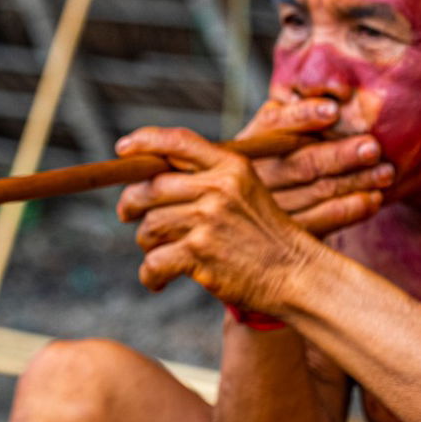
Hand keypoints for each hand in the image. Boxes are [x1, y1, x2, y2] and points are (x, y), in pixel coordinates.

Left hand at [117, 127, 330, 314]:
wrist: (297, 274)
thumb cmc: (267, 236)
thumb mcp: (248, 191)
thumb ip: (210, 179)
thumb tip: (152, 178)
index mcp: (231, 166)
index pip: (178, 142)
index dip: (145, 141)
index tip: (123, 149)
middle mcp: (218, 187)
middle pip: (150, 186)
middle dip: (131, 202)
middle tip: (127, 213)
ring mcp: (208, 219)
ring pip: (149, 226)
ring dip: (147, 243)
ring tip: (160, 253)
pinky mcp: (200, 253)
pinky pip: (153, 261)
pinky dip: (150, 274)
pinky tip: (158, 279)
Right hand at [239, 98, 390, 234]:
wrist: (249, 214)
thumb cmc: (277, 160)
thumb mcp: (273, 135)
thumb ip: (296, 117)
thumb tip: (338, 95)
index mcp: (248, 142)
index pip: (273, 124)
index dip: (303, 117)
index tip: (333, 111)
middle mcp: (253, 174)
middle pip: (300, 162)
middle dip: (340, 154)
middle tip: (374, 148)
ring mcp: (267, 207)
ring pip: (317, 192)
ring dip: (355, 181)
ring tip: (386, 172)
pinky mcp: (285, 233)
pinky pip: (321, 222)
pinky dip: (349, 210)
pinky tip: (373, 199)